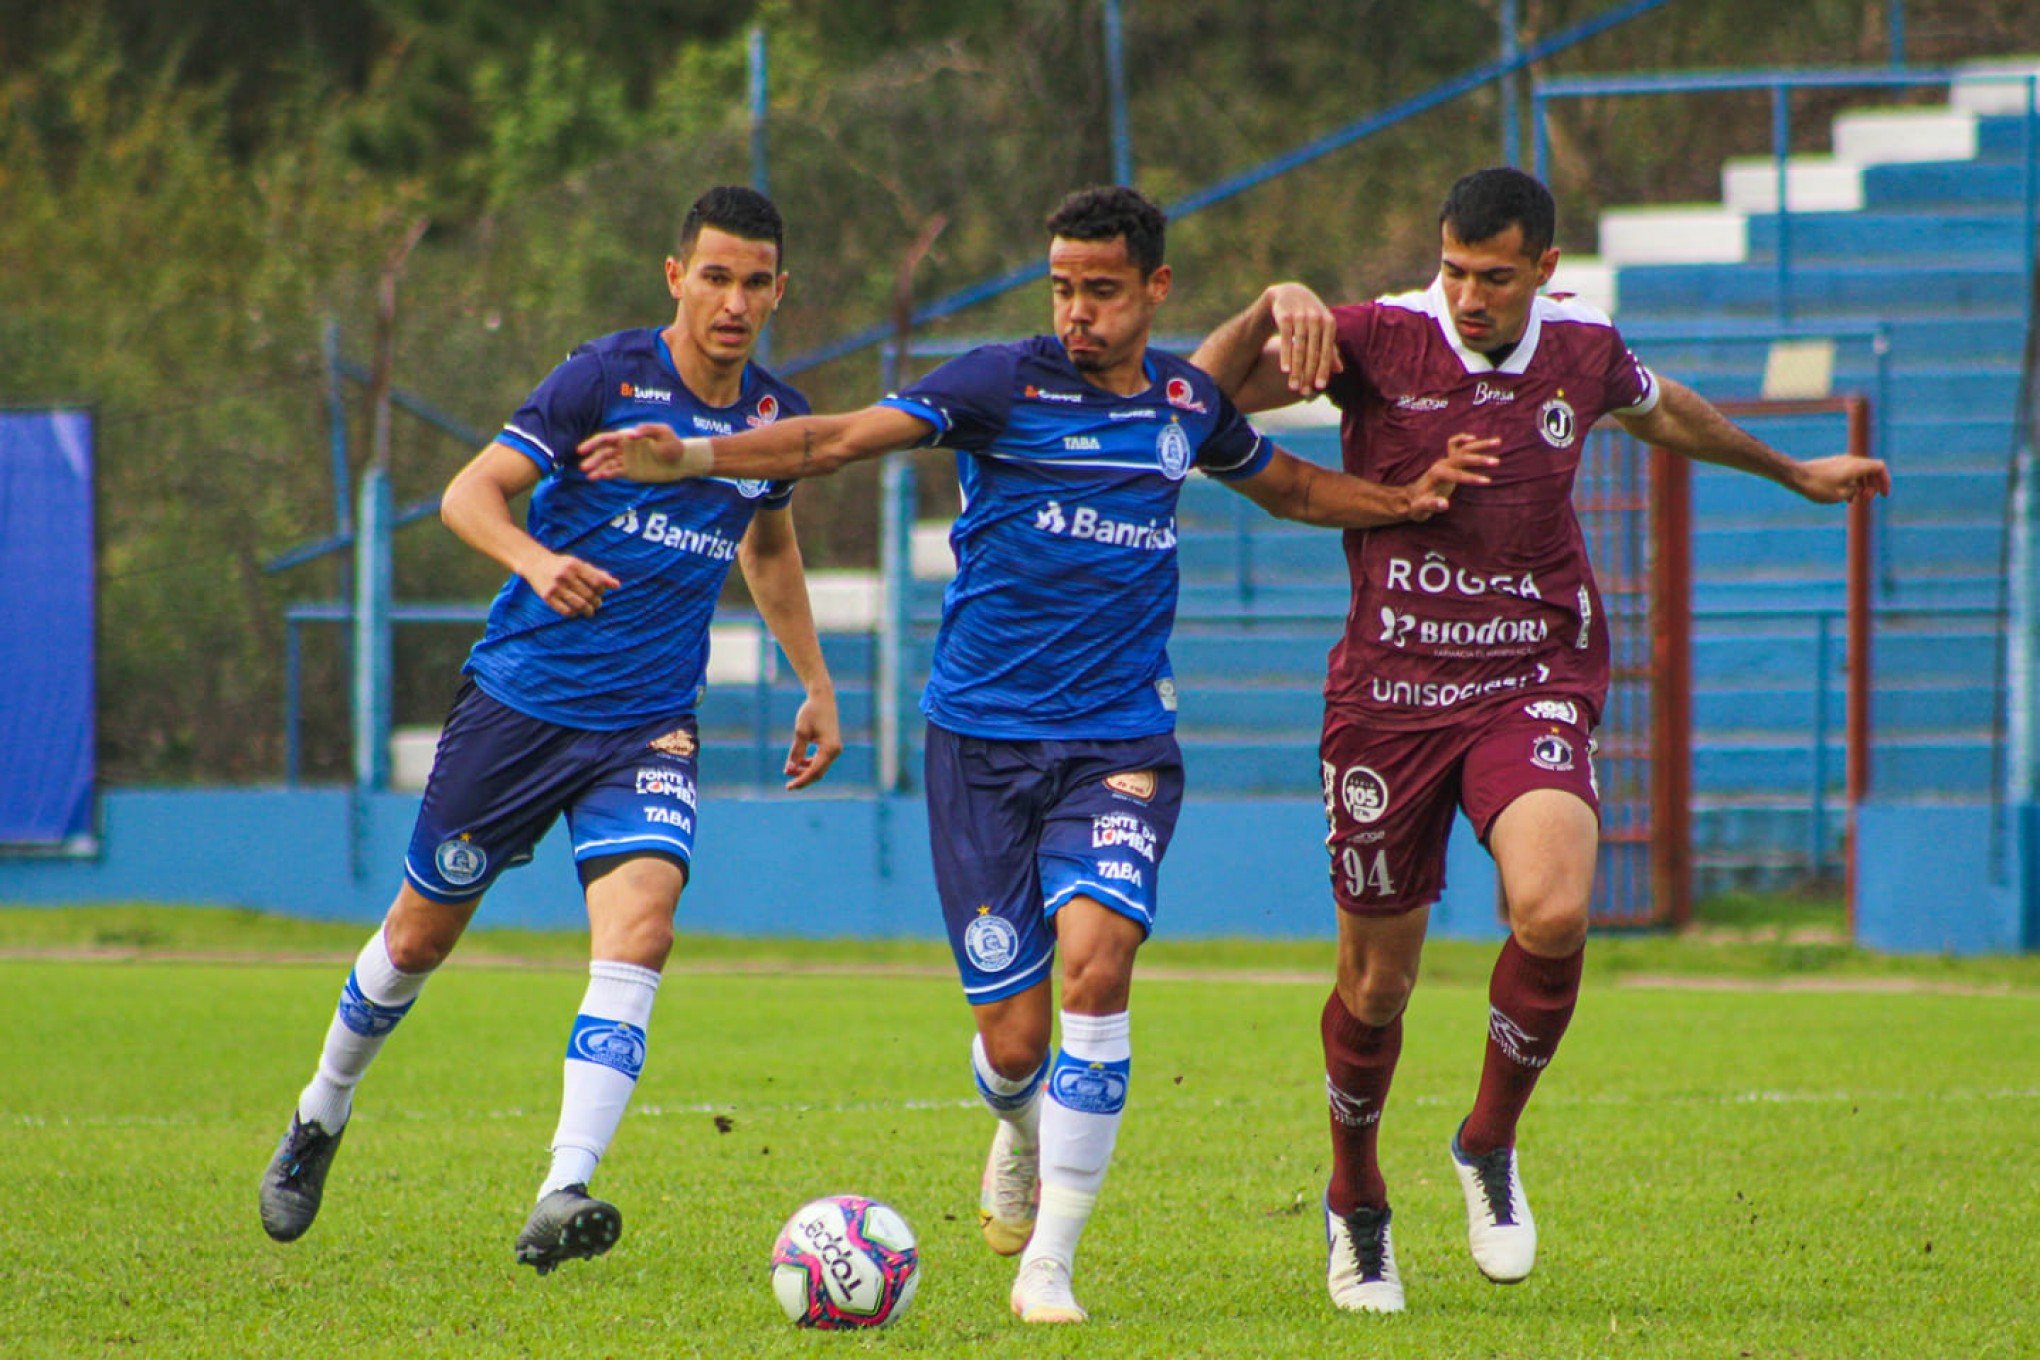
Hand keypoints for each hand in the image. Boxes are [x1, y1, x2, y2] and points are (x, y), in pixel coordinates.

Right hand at [519, 550, 620, 617]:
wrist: (534, 563)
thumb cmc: (563, 565)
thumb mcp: (580, 565)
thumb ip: (598, 574)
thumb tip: (617, 586)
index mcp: (575, 565)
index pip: (597, 582)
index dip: (602, 591)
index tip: (600, 593)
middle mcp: (565, 575)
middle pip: (589, 595)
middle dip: (596, 602)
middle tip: (596, 604)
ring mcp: (555, 586)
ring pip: (579, 605)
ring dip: (588, 611)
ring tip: (590, 612)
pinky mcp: (547, 596)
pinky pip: (565, 611)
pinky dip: (573, 614)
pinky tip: (575, 612)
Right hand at [576, 423, 707, 482]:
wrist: (681, 462)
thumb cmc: (673, 444)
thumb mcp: (664, 433)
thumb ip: (649, 430)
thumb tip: (632, 433)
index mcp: (628, 436)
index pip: (606, 439)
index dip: (592, 444)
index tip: (581, 450)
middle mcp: (624, 448)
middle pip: (603, 452)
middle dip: (593, 459)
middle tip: (584, 467)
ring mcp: (626, 460)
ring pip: (607, 464)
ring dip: (597, 469)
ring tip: (590, 476)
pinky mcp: (630, 471)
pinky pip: (615, 472)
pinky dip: (606, 474)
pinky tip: (599, 477)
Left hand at [783, 689, 842, 789]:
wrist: (822, 698)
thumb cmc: (811, 713)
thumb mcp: (801, 732)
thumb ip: (796, 752)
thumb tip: (789, 770)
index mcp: (829, 748)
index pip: (814, 771)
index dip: (801, 780)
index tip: (788, 787)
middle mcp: (835, 751)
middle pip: (818, 773)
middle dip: (802, 778)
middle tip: (788, 784)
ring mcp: (835, 749)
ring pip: (820, 768)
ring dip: (805, 772)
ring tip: (789, 770)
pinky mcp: (831, 746)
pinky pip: (821, 761)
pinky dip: (810, 764)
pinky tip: (799, 763)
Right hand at [1265, 282, 1342, 394]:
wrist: (1289, 293)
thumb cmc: (1309, 316)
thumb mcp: (1322, 329)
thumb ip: (1330, 348)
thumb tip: (1340, 371)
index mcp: (1329, 323)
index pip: (1326, 352)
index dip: (1323, 370)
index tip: (1318, 388)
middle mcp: (1317, 318)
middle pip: (1312, 352)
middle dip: (1308, 374)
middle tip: (1303, 392)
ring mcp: (1300, 316)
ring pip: (1299, 348)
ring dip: (1296, 369)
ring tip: (1293, 386)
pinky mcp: (1285, 316)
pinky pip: (1285, 339)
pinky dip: (1285, 355)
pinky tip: (1285, 370)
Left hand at [1402, 434, 1499, 520]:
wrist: (1409, 499)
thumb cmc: (1416, 506)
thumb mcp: (1420, 510)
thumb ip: (1431, 505)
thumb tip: (1444, 504)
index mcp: (1436, 474)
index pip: (1456, 474)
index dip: (1471, 478)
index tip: (1487, 482)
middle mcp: (1440, 464)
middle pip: (1462, 456)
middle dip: (1479, 459)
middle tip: (1496, 462)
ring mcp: (1443, 462)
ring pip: (1463, 448)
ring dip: (1480, 445)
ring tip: (1498, 441)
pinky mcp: (1446, 462)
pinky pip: (1454, 445)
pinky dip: (1463, 439)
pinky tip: (1474, 438)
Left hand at [1794, 454, 1890, 504]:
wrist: (1795, 476)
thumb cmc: (1817, 486)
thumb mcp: (1840, 495)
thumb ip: (1854, 492)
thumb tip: (1856, 490)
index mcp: (1856, 466)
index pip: (1880, 467)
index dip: (1885, 481)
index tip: (1883, 495)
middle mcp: (1850, 461)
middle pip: (1871, 470)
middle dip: (1873, 486)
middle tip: (1866, 499)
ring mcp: (1840, 462)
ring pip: (1859, 472)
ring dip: (1862, 486)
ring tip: (1858, 500)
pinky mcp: (1832, 466)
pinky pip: (1849, 473)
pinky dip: (1852, 484)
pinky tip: (1847, 498)